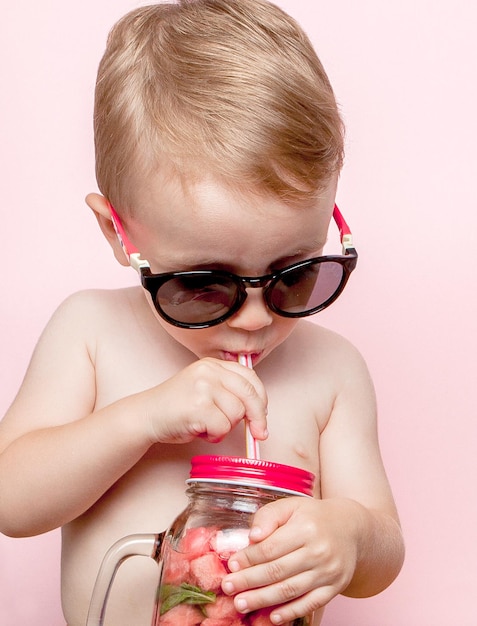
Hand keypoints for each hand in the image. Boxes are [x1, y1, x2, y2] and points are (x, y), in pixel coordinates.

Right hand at [142, 357, 267, 444]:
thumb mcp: (205, 390)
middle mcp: (209, 371)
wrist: (146, 416)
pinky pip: (223, 427)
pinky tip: (199, 430)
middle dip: (257, 417)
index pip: (250, 377)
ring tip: (206, 426)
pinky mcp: (198, 406)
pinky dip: (214, 436)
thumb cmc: (177, 408)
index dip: (261, 399)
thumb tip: (259, 414)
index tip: (262, 416)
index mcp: (213, 364)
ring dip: (225, 428)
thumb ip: (228, 393)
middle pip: (250, 394)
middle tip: (259, 434)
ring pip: (237, 414)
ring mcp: (203, 387)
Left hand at [221, 497, 359, 623]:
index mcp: (306, 528)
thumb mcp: (291, 506)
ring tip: (241, 603)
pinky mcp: (334, 587)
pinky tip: (272, 616)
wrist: (351, 528)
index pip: (271, 547)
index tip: (232, 565)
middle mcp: (318, 551)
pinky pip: (310, 604)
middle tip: (229, 588)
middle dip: (249, 581)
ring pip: (290, 590)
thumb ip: (269, 516)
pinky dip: (290, 612)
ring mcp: (328, 572)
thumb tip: (252, 537)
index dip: (249, 558)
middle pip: (277, 571)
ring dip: (262, 600)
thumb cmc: (314, 516)